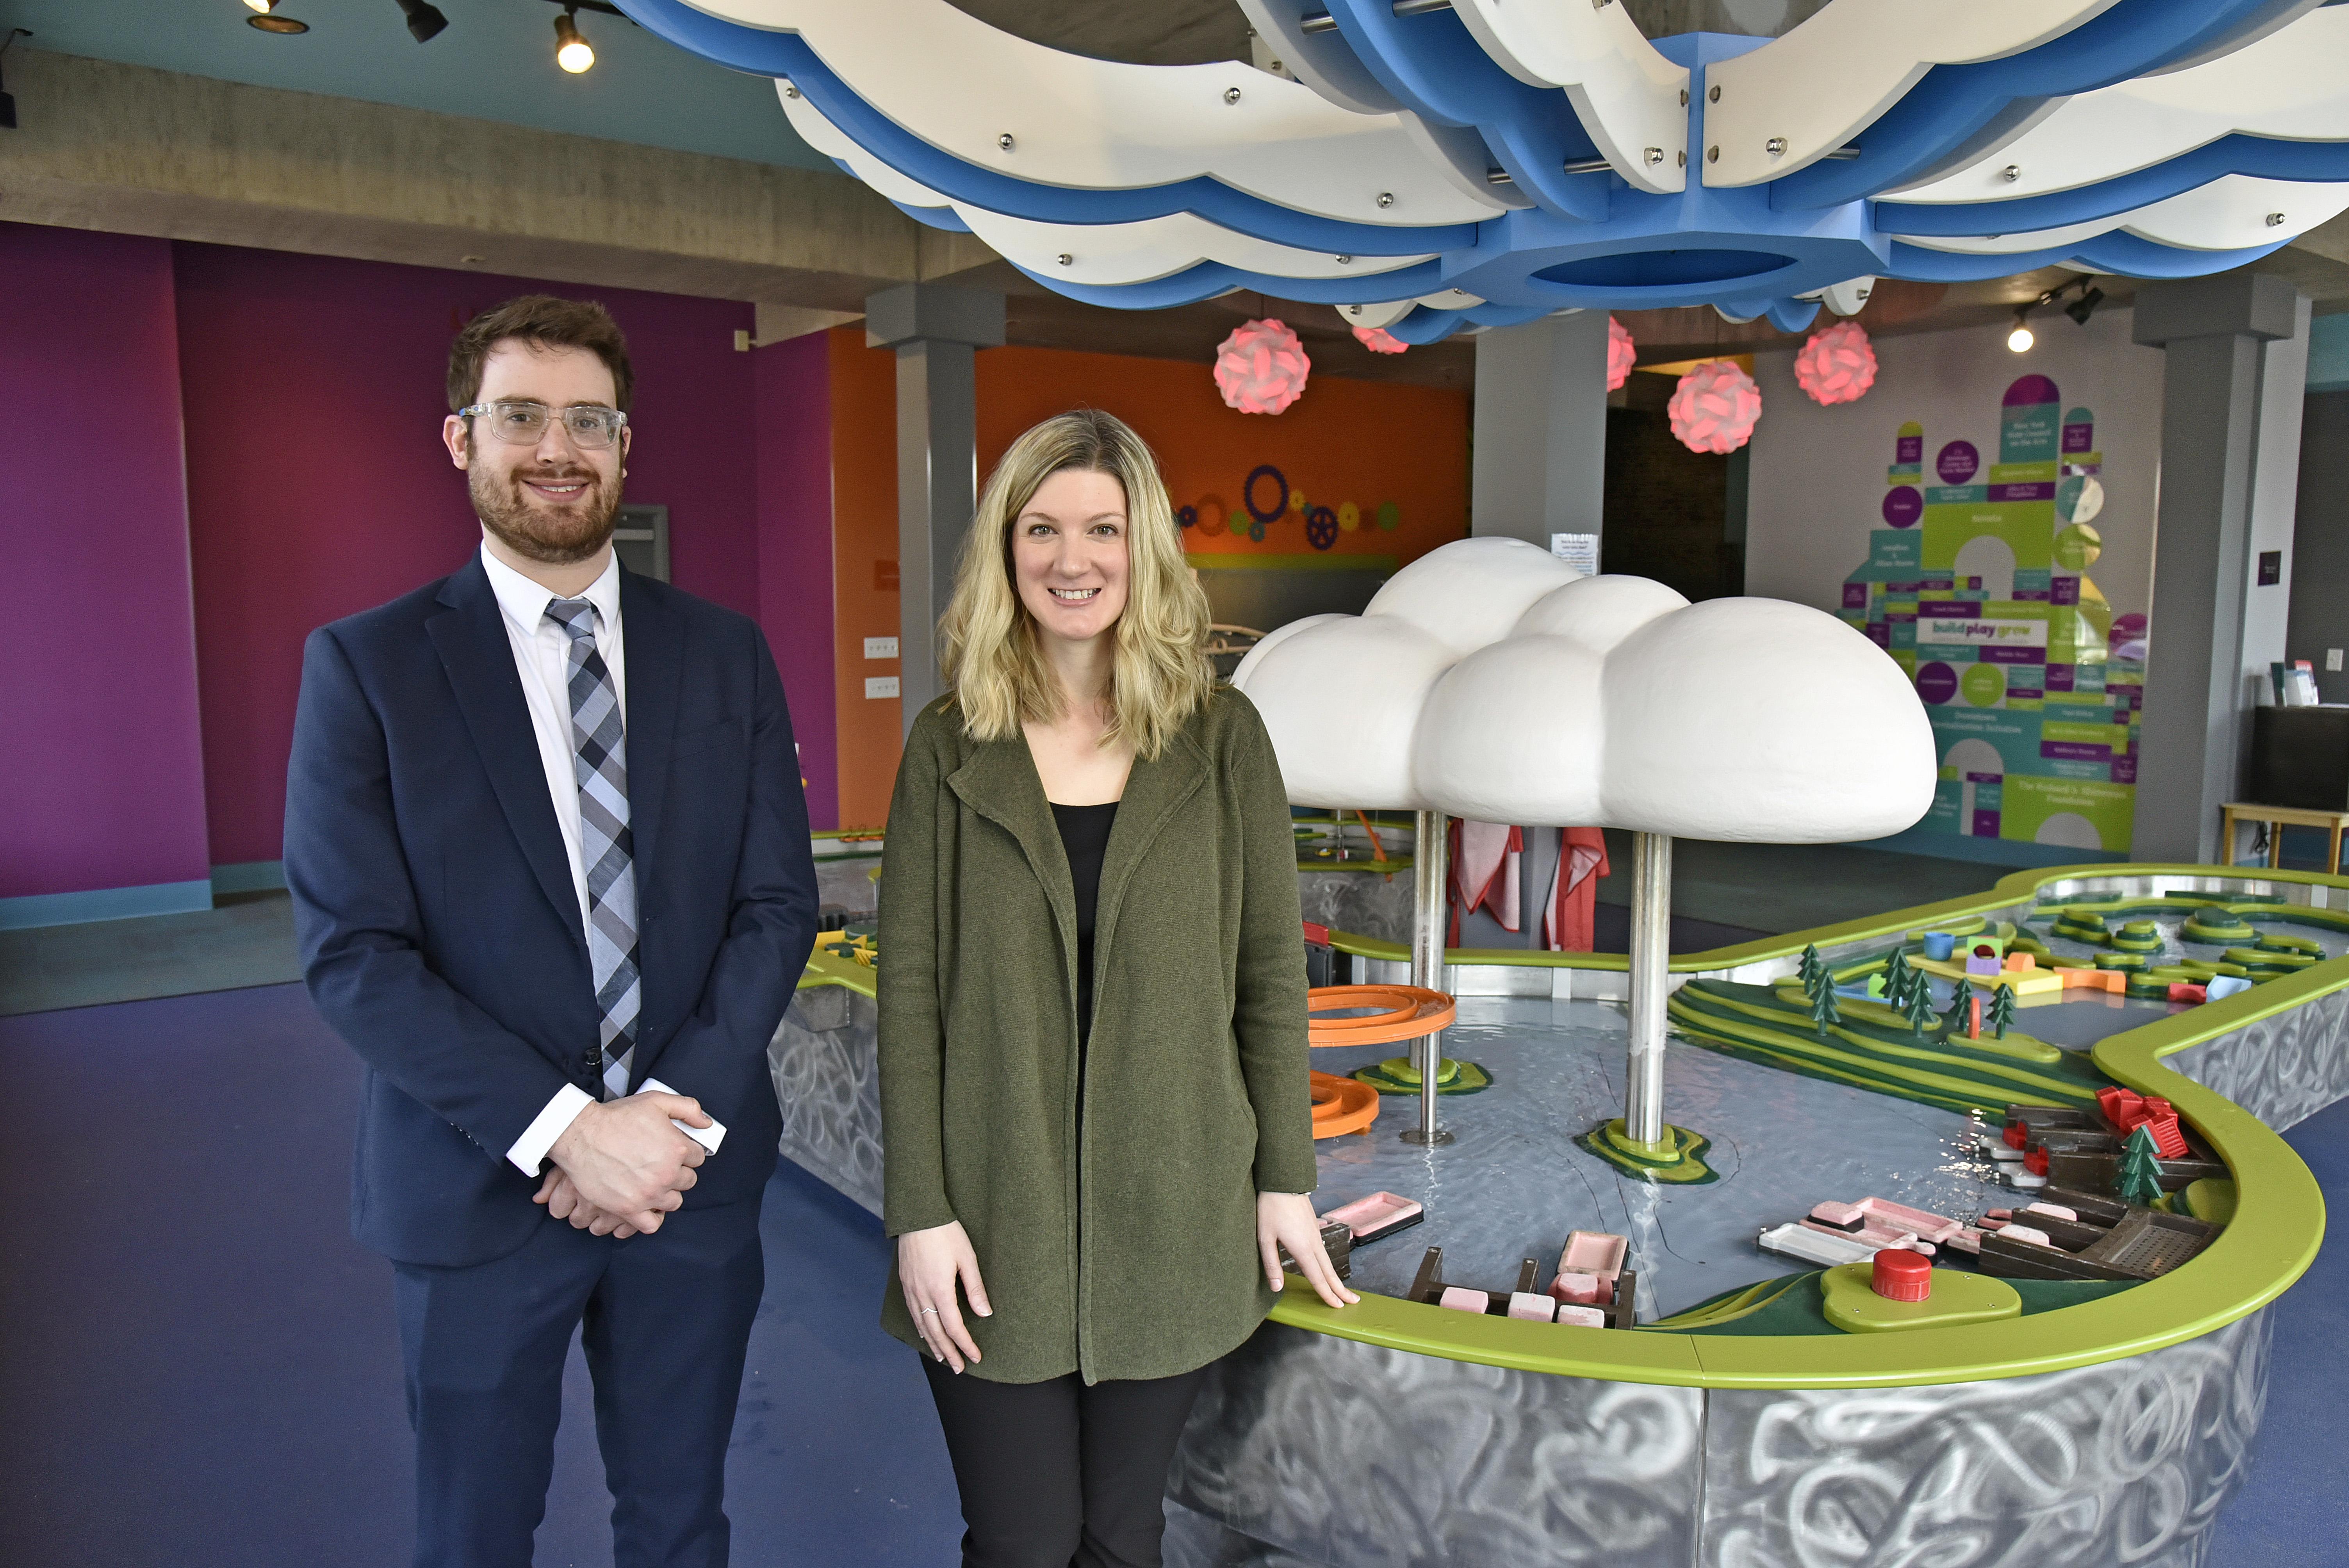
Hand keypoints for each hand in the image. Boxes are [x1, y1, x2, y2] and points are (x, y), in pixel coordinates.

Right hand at [548, 1092, 710, 1233]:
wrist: (581, 1135)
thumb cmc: (615, 1118)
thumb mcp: (656, 1100)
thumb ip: (688, 1108)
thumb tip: (706, 1123)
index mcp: (677, 1148)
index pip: (698, 1157)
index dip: (686, 1153)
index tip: (674, 1151)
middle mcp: (667, 1173)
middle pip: (688, 1180)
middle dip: (677, 1172)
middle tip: (660, 1165)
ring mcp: (649, 1193)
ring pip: (674, 1202)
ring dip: (667, 1193)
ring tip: (653, 1183)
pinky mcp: (629, 1208)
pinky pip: (652, 1224)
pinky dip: (652, 1218)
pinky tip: (647, 1206)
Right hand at [896, 1221, 990, 1372]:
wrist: (918, 1215)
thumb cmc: (946, 1233)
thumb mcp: (967, 1258)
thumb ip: (975, 1288)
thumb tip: (985, 1314)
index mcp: (940, 1290)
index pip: (954, 1327)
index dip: (965, 1345)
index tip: (976, 1357)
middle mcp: (922, 1294)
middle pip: (936, 1332)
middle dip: (948, 1353)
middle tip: (958, 1369)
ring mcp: (911, 1289)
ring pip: (922, 1325)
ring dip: (933, 1344)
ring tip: (942, 1358)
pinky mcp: (905, 1282)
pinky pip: (913, 1313)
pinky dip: (920, 1328)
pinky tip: (925, 1334)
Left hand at [1258, 1192, 1358, 1310]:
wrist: (1283, 1180)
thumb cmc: (1271, 1207)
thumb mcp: (1265, 1237)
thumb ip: (1271, 1264)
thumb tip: (1277, 1288)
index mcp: (1303, 1249)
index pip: (1317, 1278)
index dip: (1326, 1294)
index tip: (1337, 1306)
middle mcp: (1313, 1243)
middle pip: (1329, 1271)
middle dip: (1341, 1289)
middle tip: (1353, 1302)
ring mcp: (1315, 1234)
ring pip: (1328, 1261)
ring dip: (1335, 1277)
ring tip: (1342, 1289)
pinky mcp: (1313, 1227)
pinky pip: (1323, 1250)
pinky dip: (1328, 1264)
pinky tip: (1325, 1267)